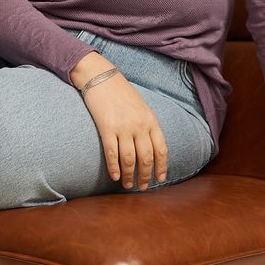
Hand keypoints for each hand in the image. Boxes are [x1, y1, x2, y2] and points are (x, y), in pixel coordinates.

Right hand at [81, 68, 167, 189]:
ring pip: (129, 159)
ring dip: (129, 175)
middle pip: (146, 157)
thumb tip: (150, 145)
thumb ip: (147, 124)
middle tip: (143, 187)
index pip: (161, 149)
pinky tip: (114, 176)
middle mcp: (140, 125)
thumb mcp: (141, 106)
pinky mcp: (107, 128)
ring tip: (127, 185)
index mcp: (151, 120)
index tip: (160, 179)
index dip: (162, 167)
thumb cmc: (120, 92)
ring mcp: (123, 127)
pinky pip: (112, 153)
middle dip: (146, 175)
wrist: (102, 77)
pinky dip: (114, 167)